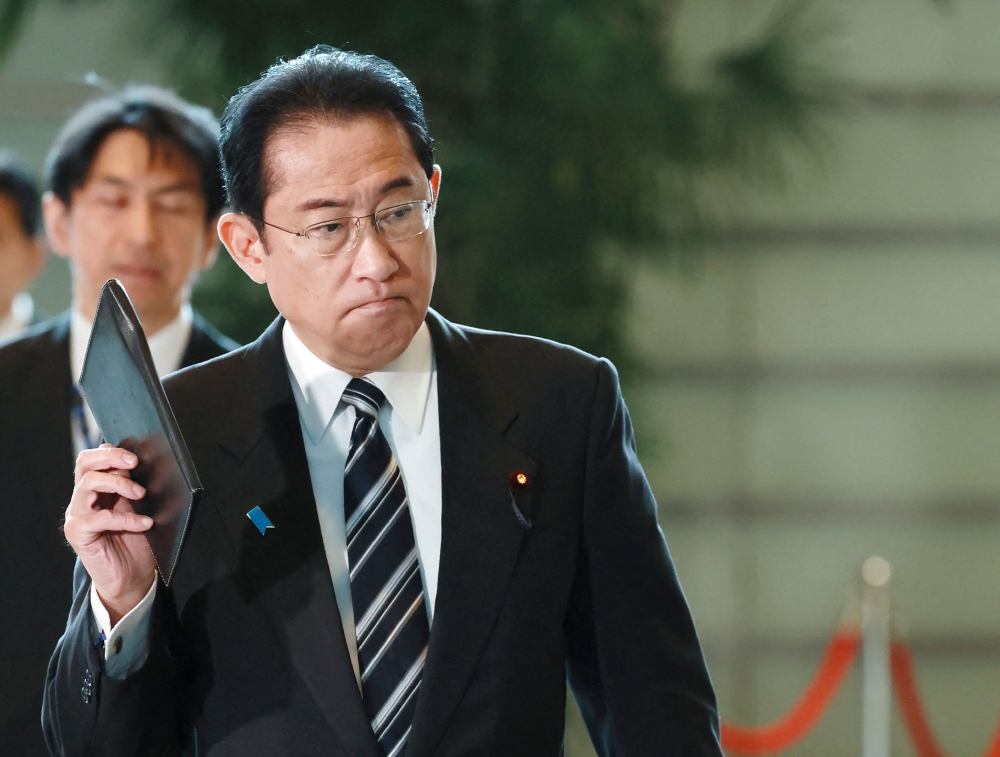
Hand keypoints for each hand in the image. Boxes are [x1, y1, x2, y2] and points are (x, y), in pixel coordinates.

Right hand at [64, 444, 155, 625]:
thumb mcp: (140, 508)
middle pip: (85, 464)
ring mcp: (78, 515)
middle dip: (111, 458)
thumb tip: (143, 465)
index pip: (93, 458)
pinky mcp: (78, 534)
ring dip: (119, 484)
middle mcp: (83, 498)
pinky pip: (98, 518)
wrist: (132, 576)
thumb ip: (135, 487)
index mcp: (97, 488)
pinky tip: (144, 522)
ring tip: (141, 494)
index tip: (135, 455)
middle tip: (134, 463)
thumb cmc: (137, 540)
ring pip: (88, 484)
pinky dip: (125, 518)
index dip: (112, 452)